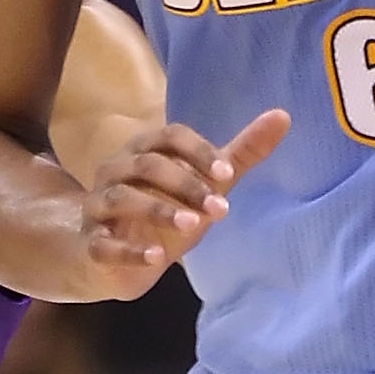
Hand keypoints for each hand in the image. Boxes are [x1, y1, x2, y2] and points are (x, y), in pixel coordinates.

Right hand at [80, 108, 289, 298]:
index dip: (197, 151)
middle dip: (185, 185)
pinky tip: (157, 258)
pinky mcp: (91, 242)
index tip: (226, 173)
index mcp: (144, 150)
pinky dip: (130, 251)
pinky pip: (104, 244)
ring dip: (158, 210)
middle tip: (219, 209)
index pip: (169, 136)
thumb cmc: (163, 211)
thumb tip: (283, 116)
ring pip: (121, 198)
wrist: (113, 257)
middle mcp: (116, 170)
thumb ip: (239, 155)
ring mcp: (99, 206)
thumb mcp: (204, 184)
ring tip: (191, 227)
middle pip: (147, 165)